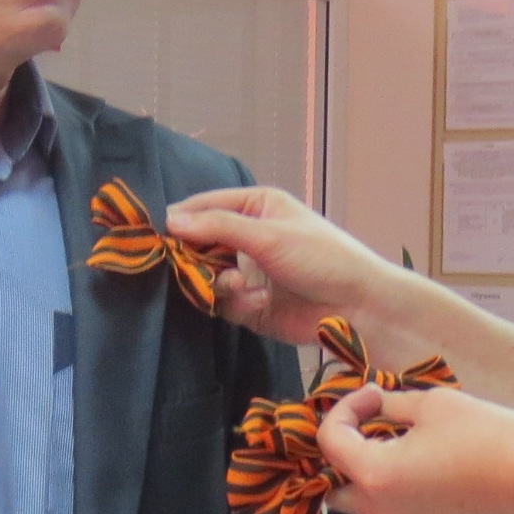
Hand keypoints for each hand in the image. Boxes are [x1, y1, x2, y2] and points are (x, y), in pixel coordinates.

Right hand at [167, 187, 394, 344]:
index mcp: (254, 207)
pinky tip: (259, 301)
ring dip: (216, 283)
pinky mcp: (248, 305)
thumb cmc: (322, 257)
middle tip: (189, 268)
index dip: (178, 221)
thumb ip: (218, 227)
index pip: (202, 208)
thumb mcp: (269, 235)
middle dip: (192, 258)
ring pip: (204, 276)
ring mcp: (245, 272)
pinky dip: (235, 302)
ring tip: (239, 286)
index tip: (155, 237)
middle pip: (196, 244)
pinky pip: (221, 303)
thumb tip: (169, 221)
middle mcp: (245, 236)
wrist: (358, 306)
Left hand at [321, 384, 513, 513]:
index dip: (345, 408)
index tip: (374, 393)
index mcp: (373, 474)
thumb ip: (390, 404)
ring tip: (386, 434)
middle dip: (340, 447)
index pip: (330, 439)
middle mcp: (376, 508)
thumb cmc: (485, 436)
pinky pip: (380, 505)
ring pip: (354, 498)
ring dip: (358, 466)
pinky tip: (406, 454)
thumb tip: (373, 405)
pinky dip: (380, 481)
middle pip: (331, 481)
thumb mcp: (432, 406)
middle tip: (366, 418)